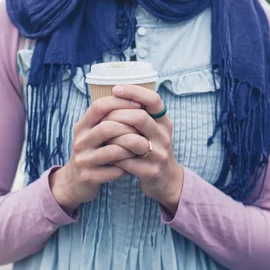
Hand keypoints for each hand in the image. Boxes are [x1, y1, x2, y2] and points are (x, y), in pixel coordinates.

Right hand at [50, 96, 142, 213]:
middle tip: (145, 130)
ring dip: (131, 149)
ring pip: (113, 150)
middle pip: (107, 127)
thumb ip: (108, 117)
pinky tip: (134, 165)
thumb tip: (136, 98)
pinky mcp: (89, 177)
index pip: (100, 106)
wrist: (74, 182)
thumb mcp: (93, 132)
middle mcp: (80, 141)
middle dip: (129, 128)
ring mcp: (83, 160)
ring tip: (142, 148)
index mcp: (82, 126)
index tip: (140, 104)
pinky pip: (115, 170)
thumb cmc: (93, 152)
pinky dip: (128, 167)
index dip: (121, 102)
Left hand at [105, 85, 183, 213]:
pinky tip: (107, 154)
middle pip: (140, 118)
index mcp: (164, 122)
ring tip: (103, 136)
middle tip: (102, 118)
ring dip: (113, 137)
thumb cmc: (152, 150)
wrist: (166, 180)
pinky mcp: (151, 172)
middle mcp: (164, 136)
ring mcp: (159, 155)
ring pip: (132, 140)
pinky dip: (114, 156)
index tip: (115, 89)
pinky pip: (127, 161)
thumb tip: (115, 92)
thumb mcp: (153, 130)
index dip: (134, 92)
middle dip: (117, 115)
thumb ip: (140, 113)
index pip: (153, 100)